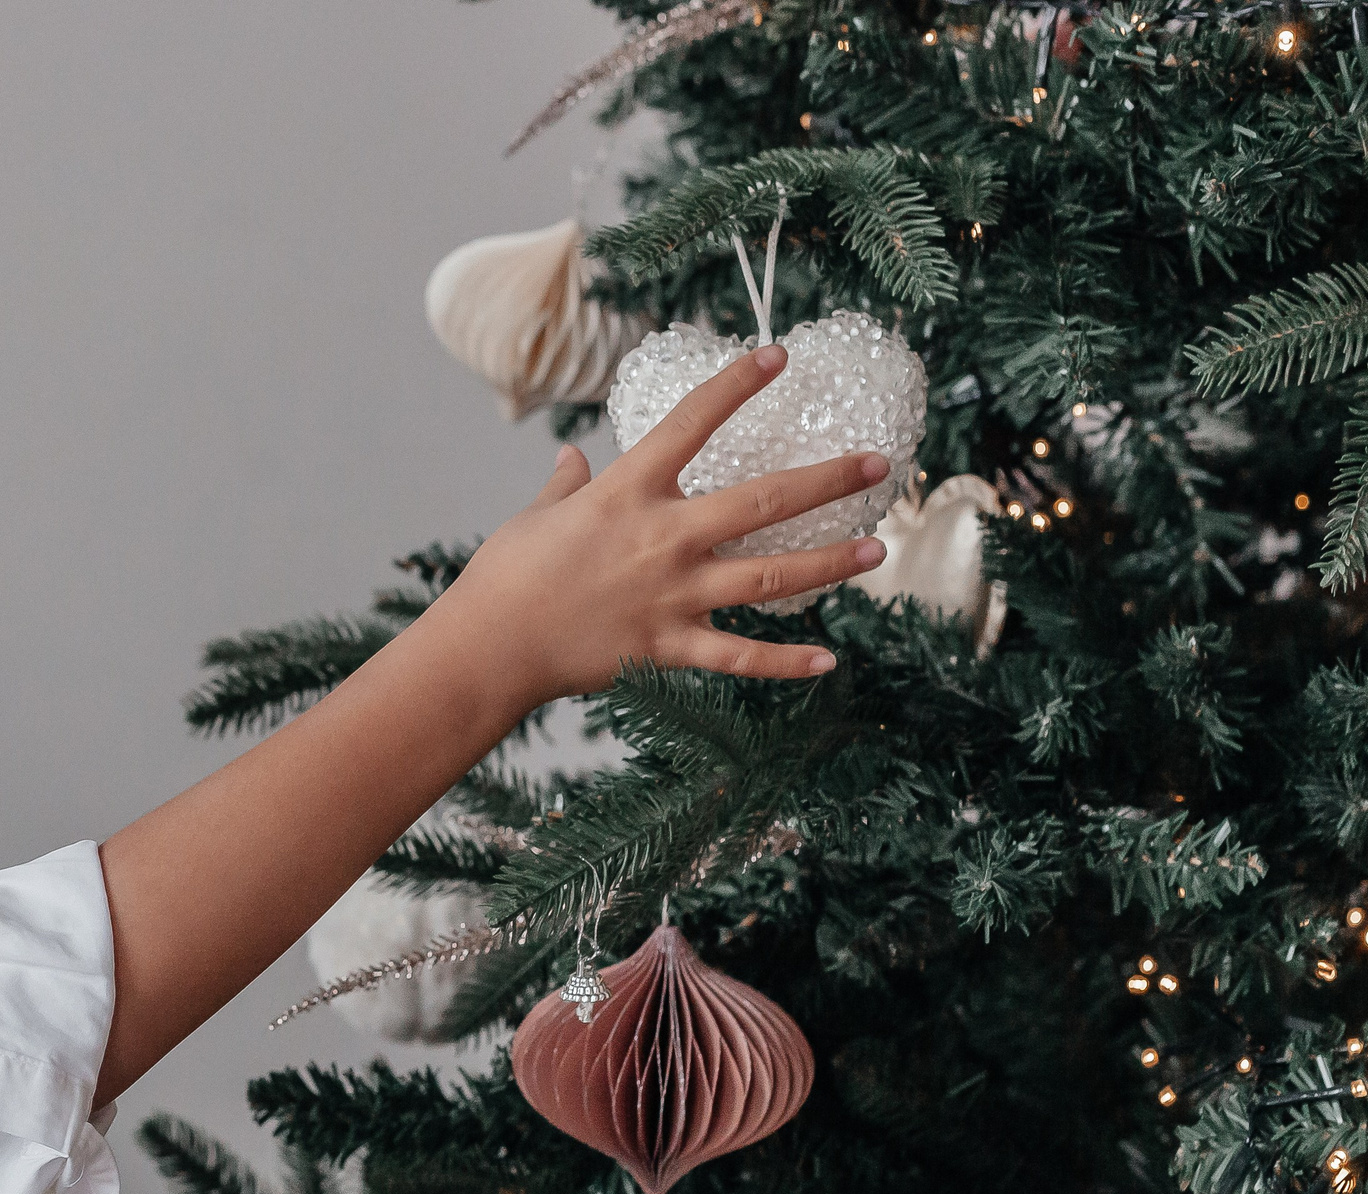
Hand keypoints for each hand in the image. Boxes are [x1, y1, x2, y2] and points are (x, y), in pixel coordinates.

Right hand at [433, 343, 890, 706]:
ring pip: (770, 575)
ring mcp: (673, 594)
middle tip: (878, 464)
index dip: (736, 385)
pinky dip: (785, 663)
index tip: (776, 357)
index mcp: (627, 491)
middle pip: (764, 501)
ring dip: (829, 562)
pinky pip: (739, 656)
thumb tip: (571, 461)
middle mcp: (663, 537)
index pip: (693, 422)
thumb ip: (564, 487)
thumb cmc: (504, 577)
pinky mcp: (669, 646)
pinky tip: (828, 661)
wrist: (488, 646)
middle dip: (828, 479)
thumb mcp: (535, 516)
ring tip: (876, 550)